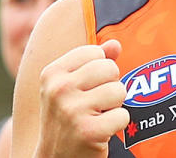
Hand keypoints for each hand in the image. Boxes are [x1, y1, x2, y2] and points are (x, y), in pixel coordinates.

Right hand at [35, 40, 128, 157]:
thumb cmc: (66, 118)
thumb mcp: (71, 87)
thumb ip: (93, 62)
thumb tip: (116, 44)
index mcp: (52, 73)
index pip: (95, 53)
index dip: (100, 70)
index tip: (87, 88)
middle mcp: (59, 89)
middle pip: (110, 69)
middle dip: (110, 86)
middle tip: (96, 104)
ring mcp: (72, 111)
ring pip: (119, 90)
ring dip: (115, 106)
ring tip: (98, 116)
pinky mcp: (88, 131)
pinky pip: (123, 115)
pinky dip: (118, 124)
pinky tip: (102, 131)